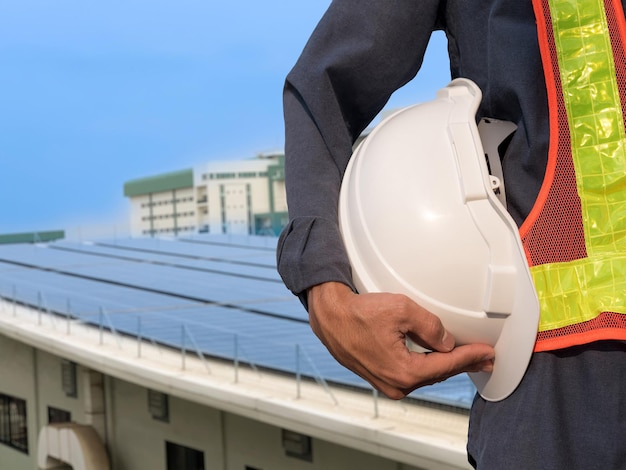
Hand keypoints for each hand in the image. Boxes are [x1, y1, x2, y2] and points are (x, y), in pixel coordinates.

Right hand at [307, 282, 494, 399]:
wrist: (330, 316)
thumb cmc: (357, 312)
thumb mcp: (401, 310)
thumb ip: (430, 326)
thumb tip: (446, 342)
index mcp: (403, 372)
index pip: (446, 366)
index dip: (469, 357)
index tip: (486, 353)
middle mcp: (395, 384)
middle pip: (437, 374)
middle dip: (462, 365)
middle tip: (484, 360)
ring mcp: (385, 383)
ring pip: (424, 375)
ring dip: (445, 366)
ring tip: (466, 359)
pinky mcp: (379, 376)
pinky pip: (410, 373)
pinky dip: (427, 366)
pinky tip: (436, 359)